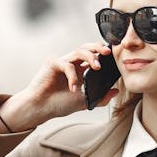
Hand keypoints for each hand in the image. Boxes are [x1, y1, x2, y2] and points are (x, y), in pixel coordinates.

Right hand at [0, 43, 119, 131]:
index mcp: (78, 71)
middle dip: (99, 47)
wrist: (40, 109)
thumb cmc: (57, 105)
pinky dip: (73, 76)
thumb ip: (100, 97)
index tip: (114, 57)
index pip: (93, 57)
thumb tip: (115, 91)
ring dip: (90, 57)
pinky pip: (67, 64)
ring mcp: (61, 62)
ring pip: (79, 51)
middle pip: (87, 48)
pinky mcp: (52, 63)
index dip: (103, 55)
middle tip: (108, 53)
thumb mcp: (84, 102)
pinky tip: (73, 88)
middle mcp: (71, 64)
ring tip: (97, 68)